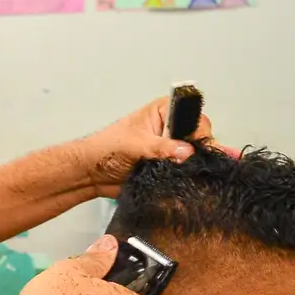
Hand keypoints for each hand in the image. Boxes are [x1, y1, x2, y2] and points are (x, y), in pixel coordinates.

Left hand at [76, 97, 226, 197]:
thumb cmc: (107, 149)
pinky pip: (185, 170)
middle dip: (201, 149)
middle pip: (198, 136)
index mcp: (163, 111)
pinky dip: (190, 176)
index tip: (199, 146)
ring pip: (195, 154)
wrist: (92, 173)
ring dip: (197, 164)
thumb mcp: (135, 144)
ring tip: (203, 174)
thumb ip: (160, 147)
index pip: (192, 116)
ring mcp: (170, 148)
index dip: (199, 131)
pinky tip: (198, 182)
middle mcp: (170, 127)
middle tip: (202, 163)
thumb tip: (187, 151)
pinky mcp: (168, 166)